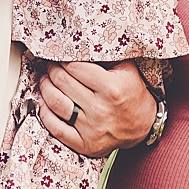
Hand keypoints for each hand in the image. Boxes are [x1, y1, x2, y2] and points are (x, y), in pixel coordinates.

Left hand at [37, 60, 155, 155]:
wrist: (144, 125)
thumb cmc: (133, 92)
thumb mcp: (126, 68)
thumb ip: (104, 55)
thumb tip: (77, 43)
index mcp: (110, 88)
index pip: (74, 67)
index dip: (63, 59)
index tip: (59, 56)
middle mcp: (100, 109)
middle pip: (63, 82)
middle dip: (52, 70)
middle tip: (51, 66)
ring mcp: (92, 129)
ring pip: (56, 103)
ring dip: (45, 88)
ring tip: (45, 81)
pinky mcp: (85, 145)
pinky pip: (56, 129)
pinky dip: (45, 114)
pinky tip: (44, 103)